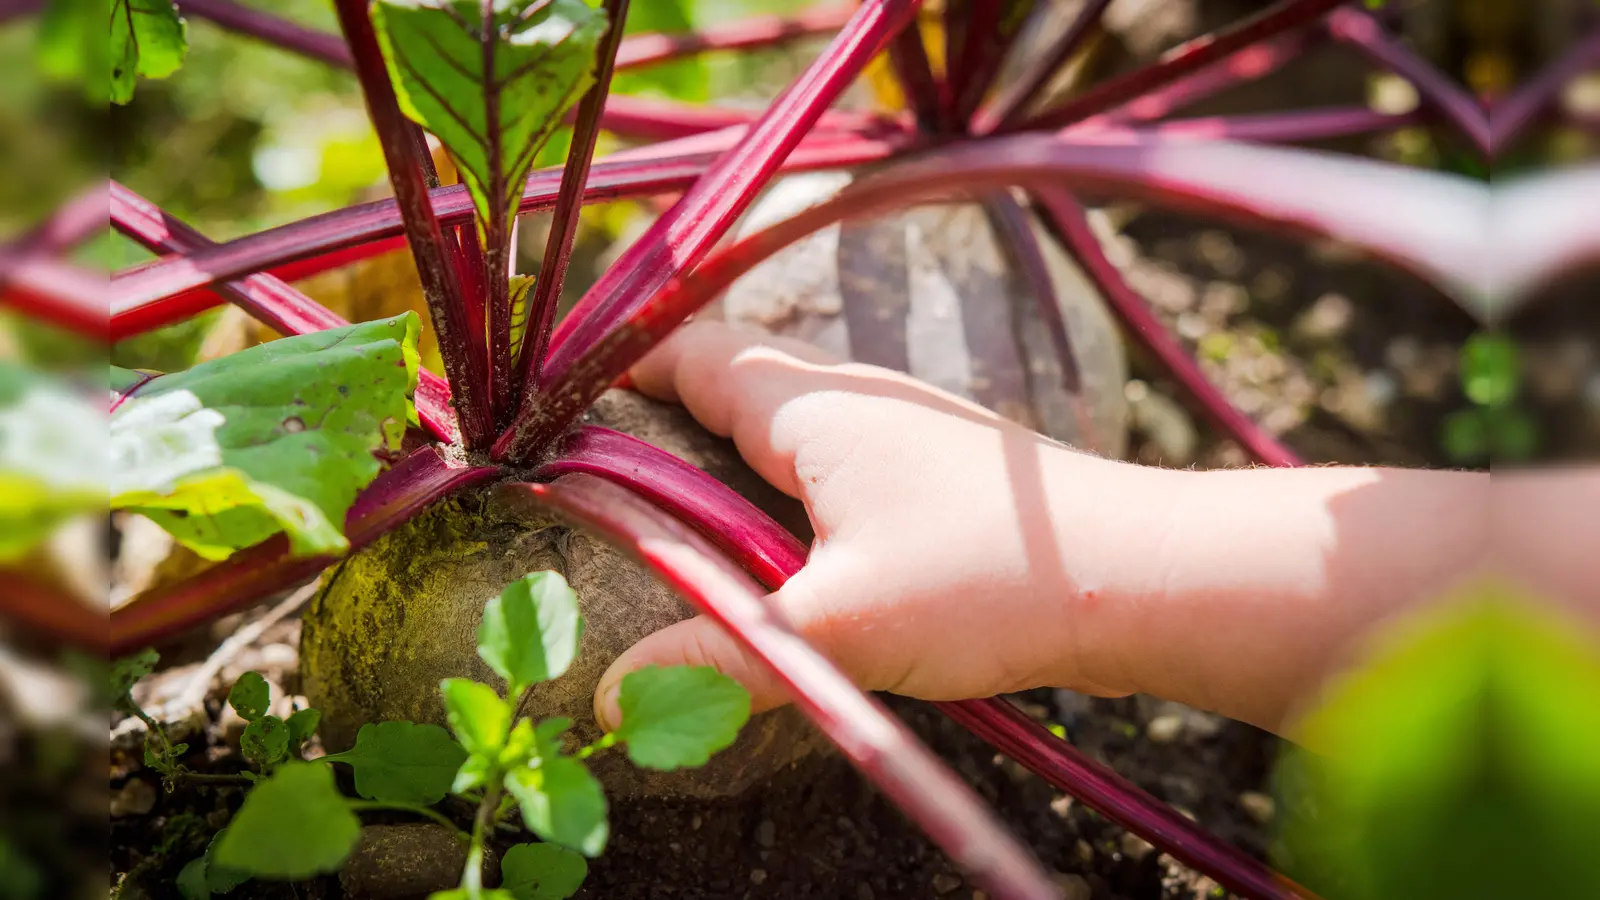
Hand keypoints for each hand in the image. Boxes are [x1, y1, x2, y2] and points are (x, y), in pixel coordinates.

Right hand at [593, 320, 1171, 728]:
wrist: (1143, 577)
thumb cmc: (992, 579)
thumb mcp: (839, 626)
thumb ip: (725, 658)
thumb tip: (613, 702)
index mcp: (814, 405)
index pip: (692, 351)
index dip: (621, 370)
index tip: (561, 411)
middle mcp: (856, 398)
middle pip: (733, 384)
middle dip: (665, 422)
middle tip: (605, 484)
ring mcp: (902, 430)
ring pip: (786, 428)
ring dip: (729, 463)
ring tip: (683, 529)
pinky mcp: (935, 474)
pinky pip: (832, 465)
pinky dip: (786, 495)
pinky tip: (787, 555)